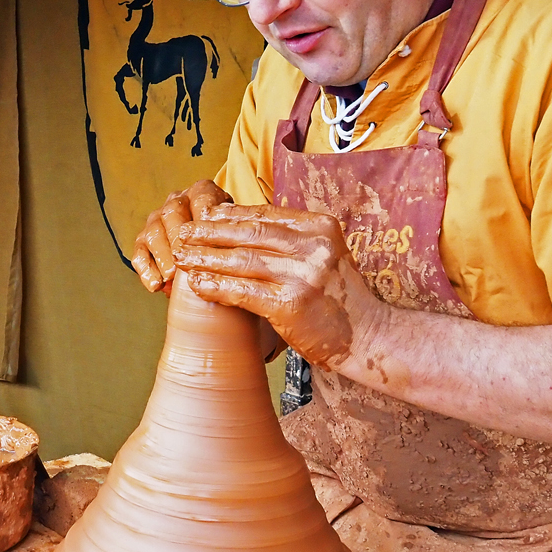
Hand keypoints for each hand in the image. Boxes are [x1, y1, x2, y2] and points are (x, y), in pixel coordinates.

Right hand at [131, 179, 232, 291]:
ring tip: (170, 277)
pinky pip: (139, 253)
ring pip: (153, 233)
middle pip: (172, 214)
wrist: (215, 252)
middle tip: (185, 262)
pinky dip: (146, 270)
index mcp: (201, 192)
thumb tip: (231, 240)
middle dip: (178, 240)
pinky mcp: (143, 241)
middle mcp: (177, 201)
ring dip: (162, 256)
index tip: (209, 238)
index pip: (201, 198)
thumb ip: (234, 231)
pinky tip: (155, 286)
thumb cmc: (229, 240)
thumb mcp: (236, 230)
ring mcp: (157, 220)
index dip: (203, 217)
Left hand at [172, 204, 383, 373]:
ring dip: (206, 258)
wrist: (370, 336)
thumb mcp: (322, 254)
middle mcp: (313, 246)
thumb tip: (237, 219)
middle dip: (210, 233)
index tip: (204, 216)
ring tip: (181, 258)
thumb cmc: (339, 297)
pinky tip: (197, 284)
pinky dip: (217, 287)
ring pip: (242, 260)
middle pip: (250, 233)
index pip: (265, 215)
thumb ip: (290, 238)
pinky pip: (244, 291)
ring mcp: (303, 274)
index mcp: (320, 226)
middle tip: (183, 233)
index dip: (230, 215)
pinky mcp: (291, 304)